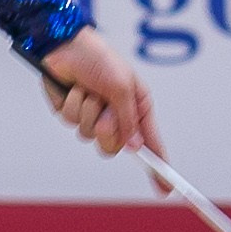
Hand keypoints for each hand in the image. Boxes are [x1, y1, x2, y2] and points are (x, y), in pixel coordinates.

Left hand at [38, 27, 163, 163]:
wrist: (65, 43)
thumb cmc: (99, 58)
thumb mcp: (122, 86)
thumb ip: (128, 119)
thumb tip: (134, 148)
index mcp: (136, 106)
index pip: (150, 143)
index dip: (158, 166)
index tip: (165, 188)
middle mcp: (116, 114)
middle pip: (115, 146)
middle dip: (108, 130)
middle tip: (106, 114)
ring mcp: (92, 114)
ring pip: (90, 135)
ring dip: (88, 111)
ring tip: (89, 90)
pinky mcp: (71, 112)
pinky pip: (72, 121)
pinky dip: (73, 104)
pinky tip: (73, 88)